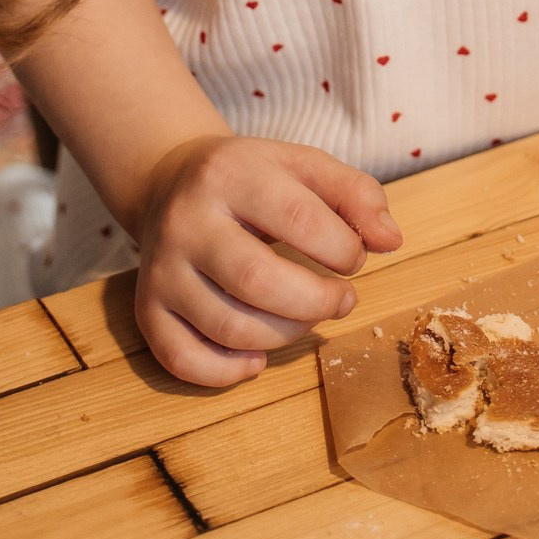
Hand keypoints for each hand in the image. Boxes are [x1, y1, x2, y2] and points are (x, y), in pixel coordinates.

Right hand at [134, 133, 401, 386]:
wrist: (168, 182)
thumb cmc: (252, 179)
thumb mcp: (304, 166)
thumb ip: (356, 195)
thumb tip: (391, 242)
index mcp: (230, 173)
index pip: (300, 219)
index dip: (343, 249)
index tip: (353, 257)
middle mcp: (187, 221)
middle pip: (258, 280)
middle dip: (317, 302)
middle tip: (343, 299)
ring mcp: (161, 268)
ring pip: (228, 327)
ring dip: (285, 336)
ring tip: (308, 319)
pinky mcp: (147, 309)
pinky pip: (182, 360)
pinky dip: (228, 373)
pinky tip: (258, 356)